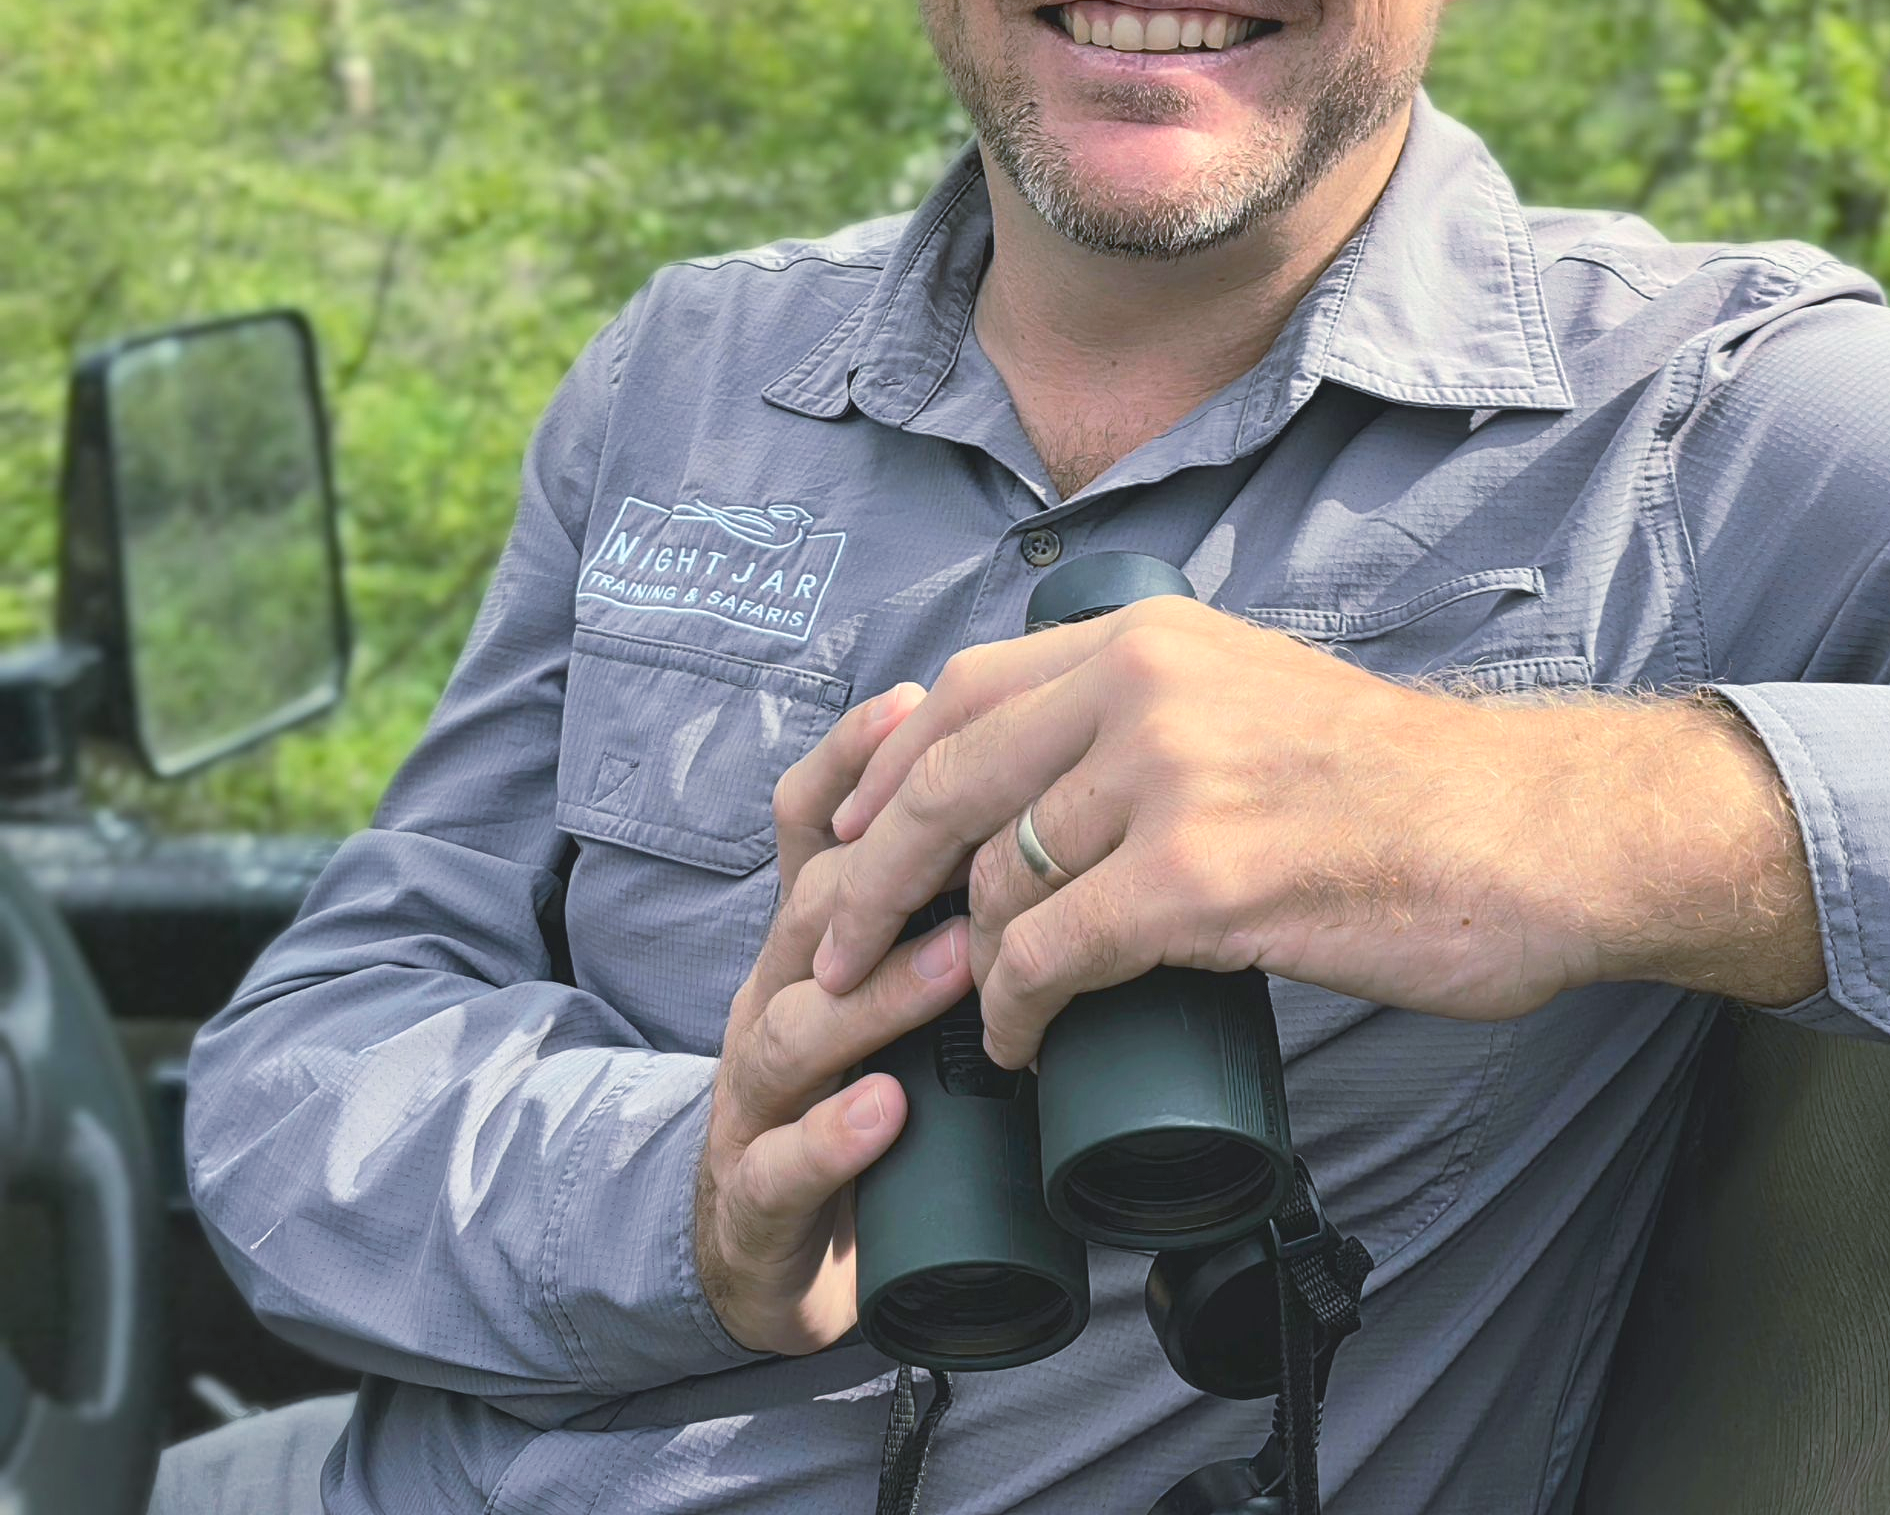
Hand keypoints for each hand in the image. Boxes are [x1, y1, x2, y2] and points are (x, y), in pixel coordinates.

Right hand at [693, 680, 975, 1354]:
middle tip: (995, 847)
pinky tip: (886, 1113)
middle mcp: (772, 999)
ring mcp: (753, 1098)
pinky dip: (832, 1138)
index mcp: (808, 943)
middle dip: (896, 873)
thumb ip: (952, 909)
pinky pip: (779, 1164)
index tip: (918, 703)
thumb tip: (1062, 811)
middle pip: (813, 910)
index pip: (810, 828)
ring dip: (883, 992)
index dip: (852, 762)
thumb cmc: (864, 1099)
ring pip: (795, 1026)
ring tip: (964, 967)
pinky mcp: (753, 1199)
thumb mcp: (899, 992)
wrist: (770, 1261)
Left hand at [813, 600, 1815, 1068]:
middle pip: (947, 780)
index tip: (846, 841)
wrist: (1528, 831)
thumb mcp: (1249, 692)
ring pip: (997, 875)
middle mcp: (1143, 684)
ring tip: (956, 1007)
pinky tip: (1016, 1039)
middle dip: (870, 875)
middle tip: (835, 950)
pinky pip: (1052, 950)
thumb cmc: (1395, 785)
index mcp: (1146, 635)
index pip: (964, 693)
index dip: (887, 775)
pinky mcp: (1203, 877)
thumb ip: (1146, 706)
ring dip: (956, 960)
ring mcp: (1171, 776)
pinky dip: (1012, 1007)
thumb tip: (1039, 782)